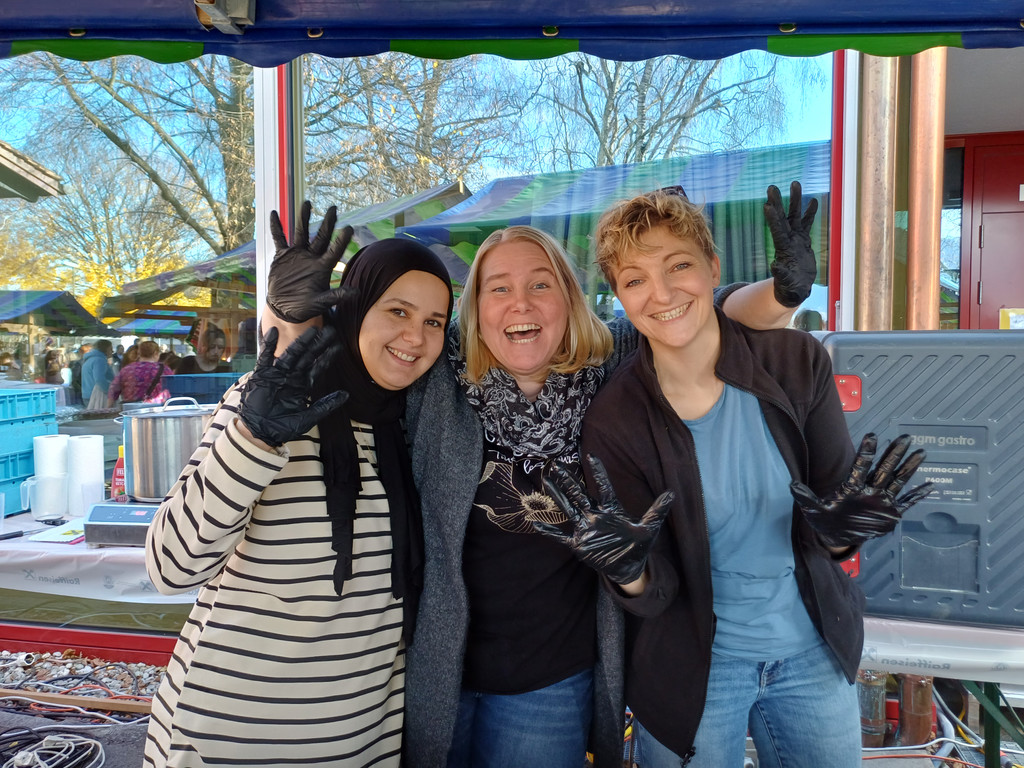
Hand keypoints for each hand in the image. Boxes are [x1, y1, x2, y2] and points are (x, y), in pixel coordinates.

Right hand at [239, 326, 347, 446]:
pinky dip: (268, 345)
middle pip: (307, 357)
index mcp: (302, 385)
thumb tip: (346, 395)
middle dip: (318, 344)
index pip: (317, 368)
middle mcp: (291, 376)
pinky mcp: (262, 375)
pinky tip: (273, 332)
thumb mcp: (308, 417)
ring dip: (300, 342)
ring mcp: (277, 374)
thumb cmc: (283, 427)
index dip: (327, 357)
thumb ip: (326, 405)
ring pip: (290, 354)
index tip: (338, 346)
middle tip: (330, 331)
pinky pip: (265, 357)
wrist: (260, 433)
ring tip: (311, 330)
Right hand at [267, 200, 353, 322]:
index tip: (349, 228)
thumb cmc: (305, 307)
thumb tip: (357, 292)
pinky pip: (279, 238)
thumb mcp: (321, 302)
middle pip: (321, 236)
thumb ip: (336, 296)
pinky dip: (276, 227)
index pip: (334, 251)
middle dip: (327, 222)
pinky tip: (274, 213)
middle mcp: (312, 257)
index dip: (341, 240)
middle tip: (334, 208)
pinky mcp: (283, 256)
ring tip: (307, 203)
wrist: (284, 308)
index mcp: (323, 267)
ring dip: (303, 218)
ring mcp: (297, 254)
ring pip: (301, 232)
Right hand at [534, 455, 672, 585]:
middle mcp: (595, 515)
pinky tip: (536, 522)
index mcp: (611, 510)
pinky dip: (549, 530)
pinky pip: (560, 536)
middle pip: (580, 494)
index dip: (599, 473)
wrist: (628, 567)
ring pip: (568, 508)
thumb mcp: (650, 528)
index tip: (592, 455)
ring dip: (557, 496)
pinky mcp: (579, 544)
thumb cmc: (638, 545)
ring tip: (546, 480)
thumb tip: (673, 492)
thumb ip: (657, 510)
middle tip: (557, 464)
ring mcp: (585, 529)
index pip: (604, 488)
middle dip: (568, 480)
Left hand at [764, 181, 818, 307]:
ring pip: (795, 216)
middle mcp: (788, 240)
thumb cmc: (789, 287)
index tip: (767, 205)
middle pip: (783, 218)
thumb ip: (780, 274)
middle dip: (778, 202)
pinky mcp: (803, 241)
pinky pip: (806, 224)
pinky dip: (809, 213)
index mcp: (783, 249)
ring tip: (795, 184)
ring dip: (795, 201)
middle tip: (772, 187)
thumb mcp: (785, 282)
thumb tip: (774, 266)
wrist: (796, 288)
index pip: (777, 230)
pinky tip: (813, 201)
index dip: (773, 218)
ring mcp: (795, 239)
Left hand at [790, 434, 932, 548]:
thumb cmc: (825, 519)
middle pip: (884, 469)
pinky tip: (930, 485)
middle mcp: (869, 490)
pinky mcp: (890, 513)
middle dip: (894, 454)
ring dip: (909, 468)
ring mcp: (881, 501)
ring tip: (920, 452)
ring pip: (898, 481)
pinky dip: (918, 496)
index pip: (860, 467)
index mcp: (851, 488)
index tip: (872, 436)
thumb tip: (791, 484)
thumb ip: (805, 497)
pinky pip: (907, 503)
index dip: (866, 452)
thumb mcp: (813, 509)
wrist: (837, 535)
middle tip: (905, 436)